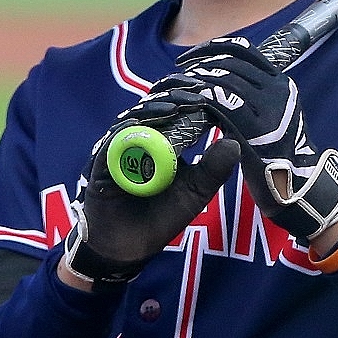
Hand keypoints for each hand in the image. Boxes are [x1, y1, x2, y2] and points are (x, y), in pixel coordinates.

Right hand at [63, 90, 240, 284]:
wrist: (129, 246)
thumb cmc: (161, 216)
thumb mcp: (194, 192)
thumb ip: (212, 170)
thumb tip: (234, 144)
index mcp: (163, 141)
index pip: (175, 109)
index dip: (191, 98)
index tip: (213, 91)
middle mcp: (140, 139)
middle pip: (155, 107)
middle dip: (176, 97)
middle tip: (197, 91)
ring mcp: (119, 148)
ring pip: (135, 119)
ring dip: (155, 110)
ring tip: (176, 106)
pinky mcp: (102, 162)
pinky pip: (114, 141)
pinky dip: (128, 132)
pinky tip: (142, 126)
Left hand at [174, 36, 337, 242]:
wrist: (299, 187)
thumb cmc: (278, 156)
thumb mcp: (274, 117)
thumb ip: (256, 97)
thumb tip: (225, 80)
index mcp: (281, 83)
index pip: (245, 51)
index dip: (215, 48)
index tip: (193, 56)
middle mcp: (278, 90)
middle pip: (230, 63)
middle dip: (199, 64)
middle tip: (177, 73)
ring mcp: (269, 108)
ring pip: (223, 80)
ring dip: (195, 81)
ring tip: (176, 88)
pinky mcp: (256, 128)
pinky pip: (220, 103)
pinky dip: (199, 99)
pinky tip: (186, 104)